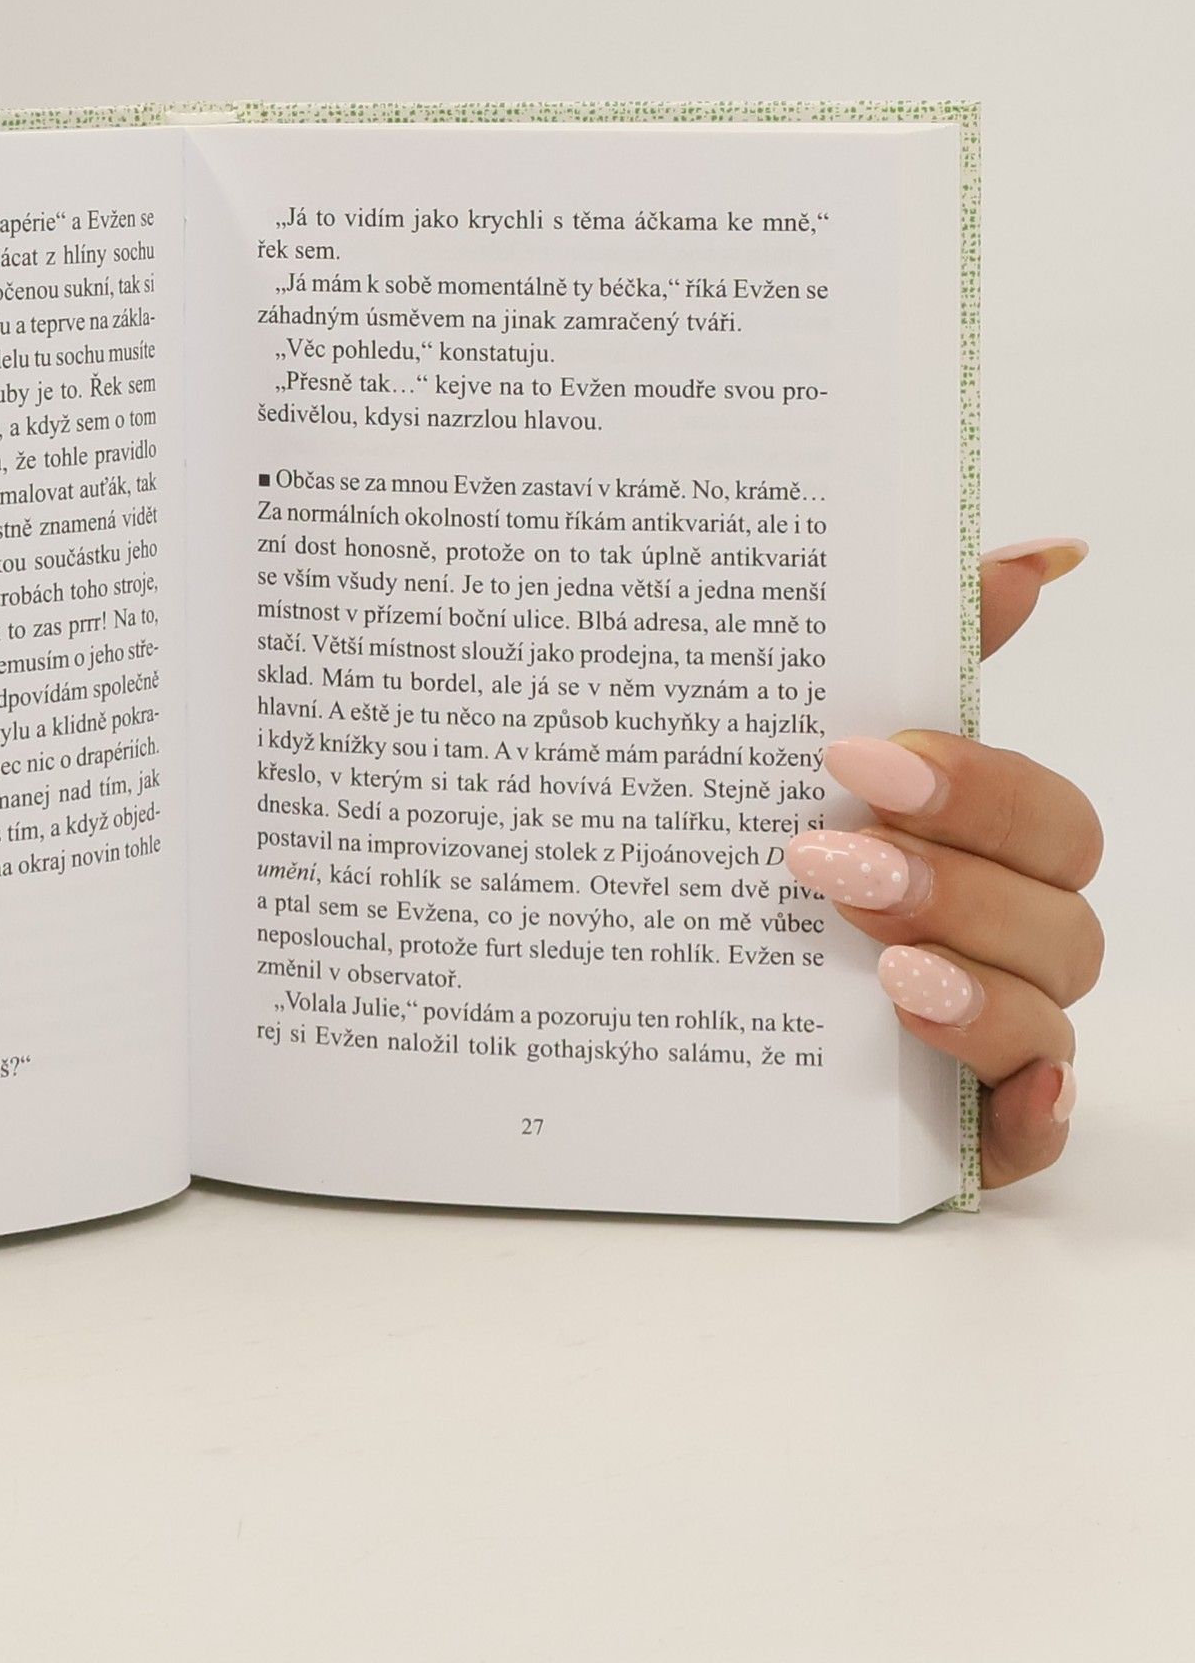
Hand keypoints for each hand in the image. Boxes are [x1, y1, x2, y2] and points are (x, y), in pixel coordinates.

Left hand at [785, 539, 1100, 1187]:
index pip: (1044, 817)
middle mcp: (999, 938)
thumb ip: (921, 653)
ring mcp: (982, 1036)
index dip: (974, 789)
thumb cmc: (762, 831)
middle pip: (1057, 916)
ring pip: (1045, 1019)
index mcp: (982, 846)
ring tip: (880, 967)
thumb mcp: (810, 740)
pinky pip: (1024, 1136)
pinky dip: (1027, 1116)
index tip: (855, 761)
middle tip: (828, 862)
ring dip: (978, 988)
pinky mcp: (954, 1127)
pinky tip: (1003, 1095)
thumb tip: (1041, 554)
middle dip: (954, 884)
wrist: (633, 956)